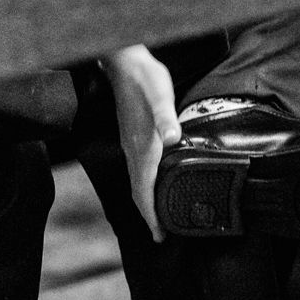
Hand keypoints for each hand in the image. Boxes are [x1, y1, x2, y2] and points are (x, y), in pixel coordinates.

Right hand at [101, 44, 181, 241]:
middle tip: (159, 236)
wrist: (125, 63)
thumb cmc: (145, 79)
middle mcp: (133, 150)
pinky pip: (137, 171)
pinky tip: (152, 184)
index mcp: (142, 146)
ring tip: (156, 217)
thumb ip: (165, 117)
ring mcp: (130, 144)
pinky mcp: (132, 137)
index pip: (144, 189)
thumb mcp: (160, 94)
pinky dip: (144, 185)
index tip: (159, 235)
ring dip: (146, 202)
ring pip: (136, 182)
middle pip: (138, 192)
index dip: (151, 214)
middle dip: (148, 215)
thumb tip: (174, 137)